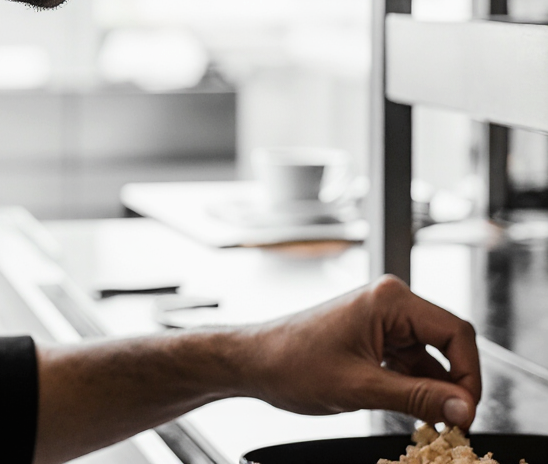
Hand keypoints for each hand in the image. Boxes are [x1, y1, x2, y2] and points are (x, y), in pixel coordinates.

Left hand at [237, 275, 479, 426]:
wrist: (255, 361)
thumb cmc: (293, 363)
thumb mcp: (361, 387)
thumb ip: (418, 398)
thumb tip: (464, 409)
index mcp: (389, 299)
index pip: (455, 333)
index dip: (469, 375)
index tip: (467, 414)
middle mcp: (389, 302)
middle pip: (447, 343)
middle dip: (453, 385)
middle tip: (453, 424)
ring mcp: (381, 318)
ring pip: (430, 357)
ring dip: (434, 389)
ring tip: (429, 422)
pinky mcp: (374, 335)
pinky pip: (410, 361)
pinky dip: (416, 386)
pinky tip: (411, 410)